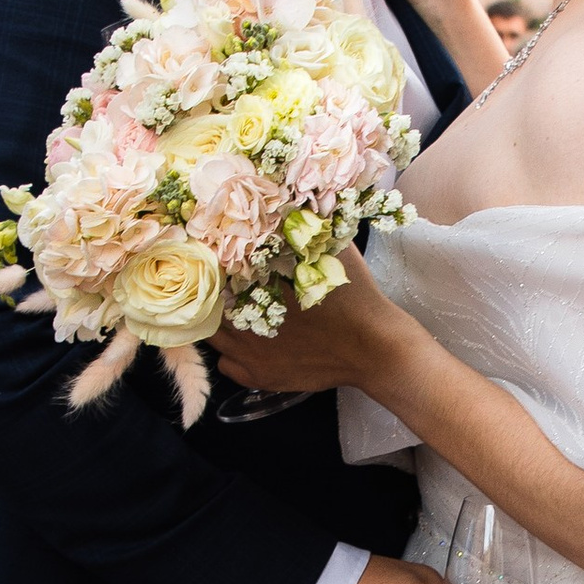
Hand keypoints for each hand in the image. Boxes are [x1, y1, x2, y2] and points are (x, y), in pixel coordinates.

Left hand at [210, 247, 396, 399]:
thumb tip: (287, 205)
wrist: (373, 346)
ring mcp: (250, 354)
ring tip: (240, 317)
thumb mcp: (333, 250)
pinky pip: (226, 366)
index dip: (218, 268)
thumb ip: (304, 230)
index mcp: (256, 287)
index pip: (216, 275)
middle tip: (232, 290)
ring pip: (214, 337)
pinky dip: (231, 354)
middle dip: (218, 297)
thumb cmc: (355, 297)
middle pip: (211, 306)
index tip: (224, 262)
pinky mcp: (261, 377)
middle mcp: (244, 323)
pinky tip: (250, 344)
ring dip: (221, 325)